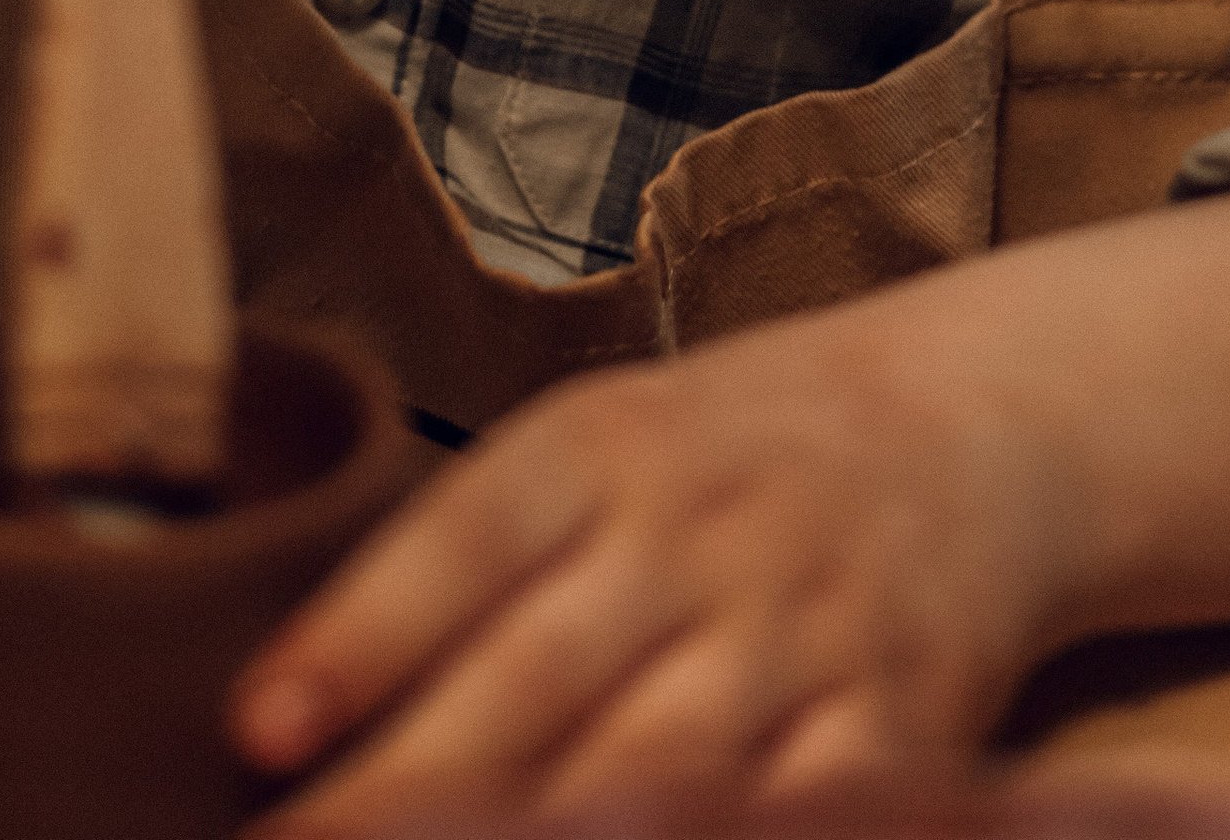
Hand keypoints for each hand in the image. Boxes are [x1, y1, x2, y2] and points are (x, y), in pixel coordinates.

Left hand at [233, 301, 1057, 822]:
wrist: (970, 429)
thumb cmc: (728, 461)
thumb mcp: (605, 449)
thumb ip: (474, 563)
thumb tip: (289, 716)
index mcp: (610, 445)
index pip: (468, 533)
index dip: (362, 634)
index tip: (260, 728)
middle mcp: (704, 531)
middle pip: (538, 681)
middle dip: (409, 792)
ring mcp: (804, 633)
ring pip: (654, 772)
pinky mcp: (899, 723)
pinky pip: (796, 819)